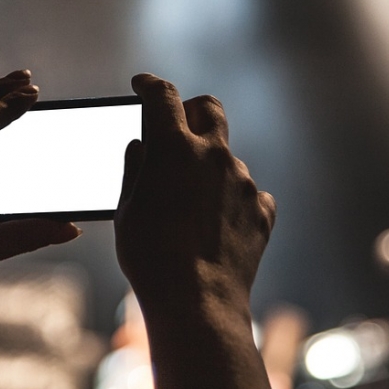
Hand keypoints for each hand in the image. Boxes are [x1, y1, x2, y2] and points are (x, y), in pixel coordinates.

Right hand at [114, 74, 276, 322]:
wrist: (197, 303)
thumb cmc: (150, 258)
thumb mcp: (126, 210)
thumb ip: (135, 169)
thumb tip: (142, 148)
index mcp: (173, 147)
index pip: (163, 95)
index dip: (150, 86)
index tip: (142, 86)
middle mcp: (214, 155)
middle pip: (209, 108)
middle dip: (192, 110)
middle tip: (177, 128)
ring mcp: (244, 181)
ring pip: (227, 159)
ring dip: (210, 170)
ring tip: (190, 208)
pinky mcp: (262, 210)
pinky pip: (249, 194)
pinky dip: (233, 202)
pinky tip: (217, 227)